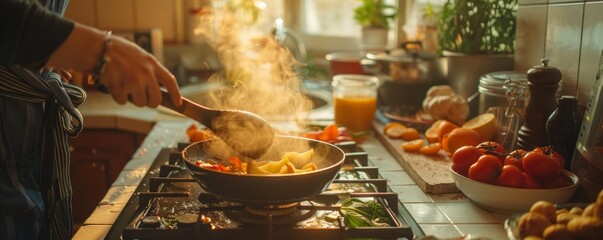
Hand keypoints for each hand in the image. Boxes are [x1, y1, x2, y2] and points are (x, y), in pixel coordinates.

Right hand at [47, 23, 181, 107]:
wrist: (99, 48)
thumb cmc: (119, 52)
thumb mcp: (140, 56)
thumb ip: (150, 70)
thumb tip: (158, 88)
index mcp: (152, 64)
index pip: (170, 81)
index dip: (175, 94)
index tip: (178, 103)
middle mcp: (146, 73)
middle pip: (155, 99)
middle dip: (150, 102)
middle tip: (143, 97)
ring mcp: (133, 81)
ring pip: (140, 103)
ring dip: (133, 99)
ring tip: (125, 86)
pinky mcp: (120, 88)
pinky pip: (123, 101)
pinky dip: (118, 96)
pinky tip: (115, 85)